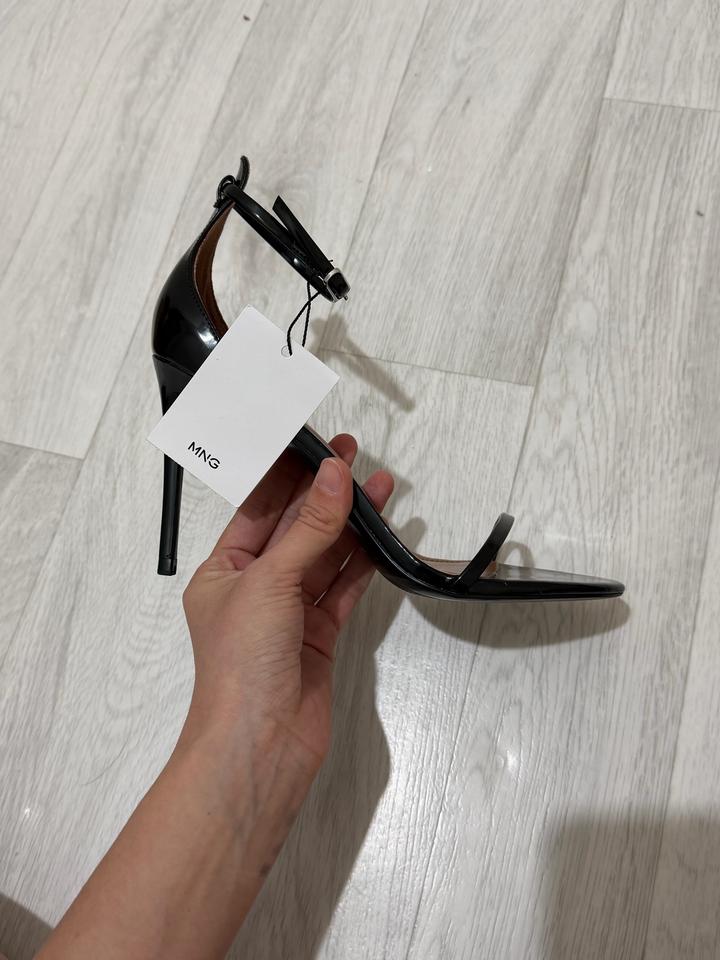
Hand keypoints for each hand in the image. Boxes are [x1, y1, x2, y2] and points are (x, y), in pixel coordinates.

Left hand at [180, 433, 393, 773]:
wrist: (260, 746)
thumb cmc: (240, 669)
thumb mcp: (270, 583)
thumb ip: (308, 529)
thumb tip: (333, 477)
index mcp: (223, 571)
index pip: (258, 510)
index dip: (289, 477)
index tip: (316, 448)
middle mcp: (255, 587)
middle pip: (295, 529)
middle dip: (325, 493)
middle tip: (354, 456)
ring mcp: (289, 612)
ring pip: (324, 556)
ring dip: (350, 523)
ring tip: (380, 486)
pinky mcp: (319, 634)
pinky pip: (343, 587)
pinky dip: (362, 561)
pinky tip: (380, 535)